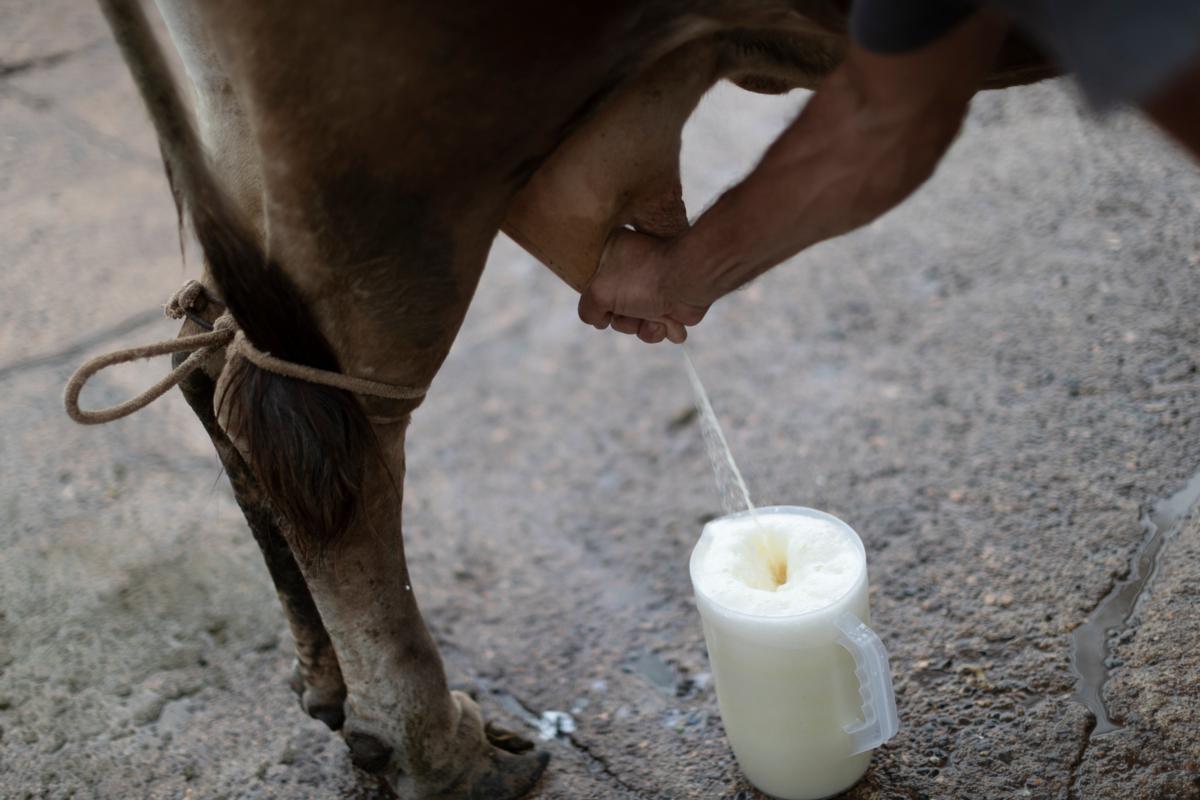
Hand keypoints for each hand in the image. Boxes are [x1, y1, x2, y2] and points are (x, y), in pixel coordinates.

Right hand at [578, 229, 710, 343]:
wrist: (689, 281)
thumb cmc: (644, 279)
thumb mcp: (599, 292)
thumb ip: (588, 309)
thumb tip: (599, 322)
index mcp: (613, 256)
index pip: (594, 288)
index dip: (599, 302)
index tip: (607, 302)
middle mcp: (632, 271)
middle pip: (614, 311)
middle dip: (624, 319)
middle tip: (632, 308)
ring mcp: (651, 289)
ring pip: (634, 324)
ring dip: (641, 327)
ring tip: (653, 315)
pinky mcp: (670, 306)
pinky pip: (655, 329)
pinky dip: (660, 330)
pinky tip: (667, 319)